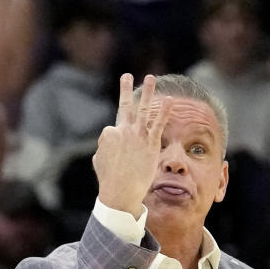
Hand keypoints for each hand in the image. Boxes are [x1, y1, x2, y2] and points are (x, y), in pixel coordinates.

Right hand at [92, 73, 171, 218]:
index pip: (114, 128)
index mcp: (109, 134)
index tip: (118, 156)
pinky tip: (170, 100)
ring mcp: (138, 135)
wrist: (121, 192)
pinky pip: (159, 123)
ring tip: (151, 78)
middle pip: (125, 106)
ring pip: (143, 109)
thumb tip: (102, 149)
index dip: (116, 141)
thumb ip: (101, 152)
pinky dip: (164, 111)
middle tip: (126, 76)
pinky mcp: (151, 143)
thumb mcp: (99, 163)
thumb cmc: (109, 181)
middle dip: (125, 89)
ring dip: (148, 92)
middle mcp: (123, 131)